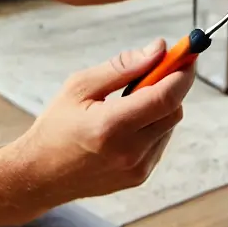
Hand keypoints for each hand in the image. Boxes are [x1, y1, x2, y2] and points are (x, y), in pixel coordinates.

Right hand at [18, 39, 193, 206]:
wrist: (40, 175)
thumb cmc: (56, 126)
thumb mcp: (80, 86)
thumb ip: (122, 67)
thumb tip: (159, 49)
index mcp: (110, 126)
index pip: (164, 96)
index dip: (181, 72)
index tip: (187, 53)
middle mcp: (128, 152)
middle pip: (174, 109)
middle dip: (172, 85)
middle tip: (156, 69)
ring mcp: (136, 169)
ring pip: (170, 125)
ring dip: (161, 105)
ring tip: (129, 101)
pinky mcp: (139, 177)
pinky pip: (161, 141)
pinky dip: (154, 124)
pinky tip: (128, 122)